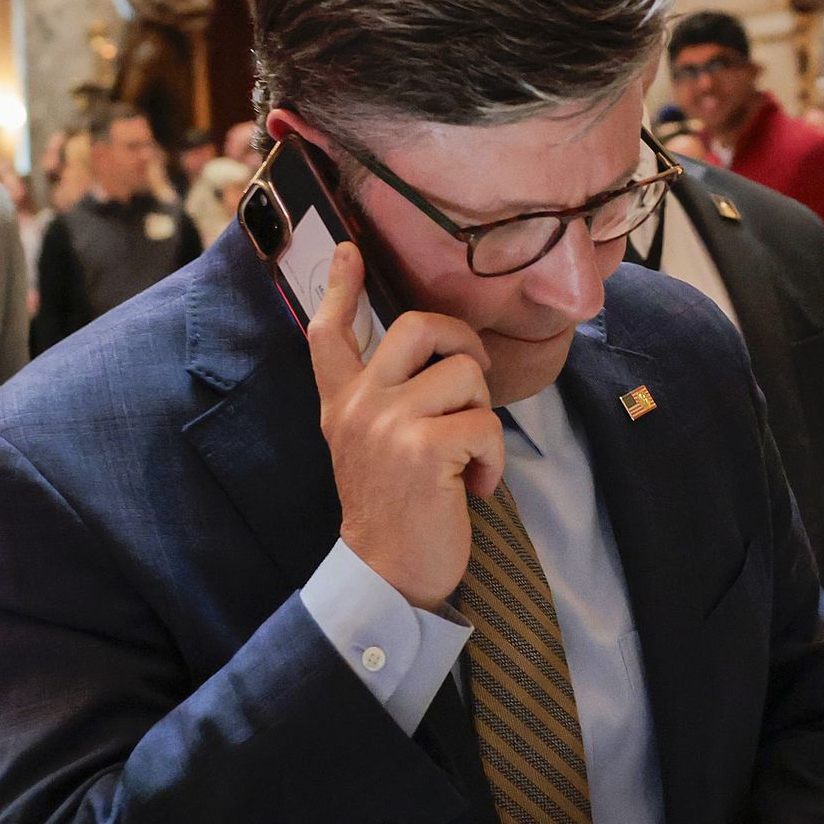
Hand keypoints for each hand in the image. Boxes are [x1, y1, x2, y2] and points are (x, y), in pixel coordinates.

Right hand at [308, 243, 504, 610]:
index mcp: (342, 402)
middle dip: (463, 345)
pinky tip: (474, 487)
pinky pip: (486, 424)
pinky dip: (493, 460)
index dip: (339, 286)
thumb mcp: (368, 446)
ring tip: (466, 457)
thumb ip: (382, 399)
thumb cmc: (393, 510)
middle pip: (418, 325)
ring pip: (465, 374)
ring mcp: (388, 424)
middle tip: (472, 382)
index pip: (330, 332)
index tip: (345, 249)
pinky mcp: (424, 449)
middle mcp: (358, 404)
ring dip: (482, 417)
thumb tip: (430, 355)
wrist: (386, 575)